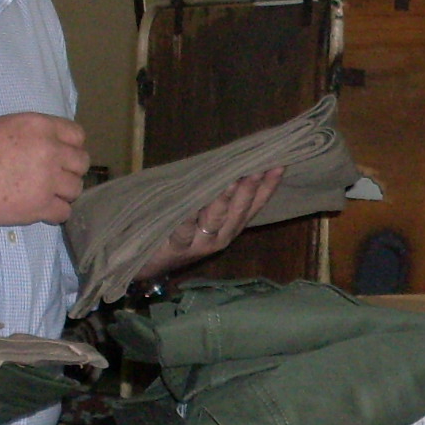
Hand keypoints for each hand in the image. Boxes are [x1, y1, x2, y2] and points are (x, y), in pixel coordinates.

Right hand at [0, 112, 89, 225]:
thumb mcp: (4, 125)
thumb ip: (33, 133)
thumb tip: (51, 143)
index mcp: (40, 127)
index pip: (77, 135)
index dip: (71, 146)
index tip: (61, 155)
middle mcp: (49, 151)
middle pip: (81, 162)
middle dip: (70, 170)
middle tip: (53, 176)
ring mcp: (47, 180)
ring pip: (76, 189)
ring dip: (63, 192)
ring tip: (44, 193)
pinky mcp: (40, 206)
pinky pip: (64, 212)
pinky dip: (54, 212)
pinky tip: (40, 208)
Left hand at [136, 167, 284, 280]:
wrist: (145, 262)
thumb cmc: (175, 230)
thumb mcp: (201, 213)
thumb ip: (216, 194)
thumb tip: (232, 162)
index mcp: (229, 226)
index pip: (255, 205)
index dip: (268, 187)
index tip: (279, 165)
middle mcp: (220, 236)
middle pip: (239, 211)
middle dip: (249, 189)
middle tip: (258, 167)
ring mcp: (200, 243)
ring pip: (216, 218)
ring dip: (225, 198)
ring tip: (233, 180)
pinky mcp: (177, 247)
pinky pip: (184, 228)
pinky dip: (188, 216)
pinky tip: (191, 204)